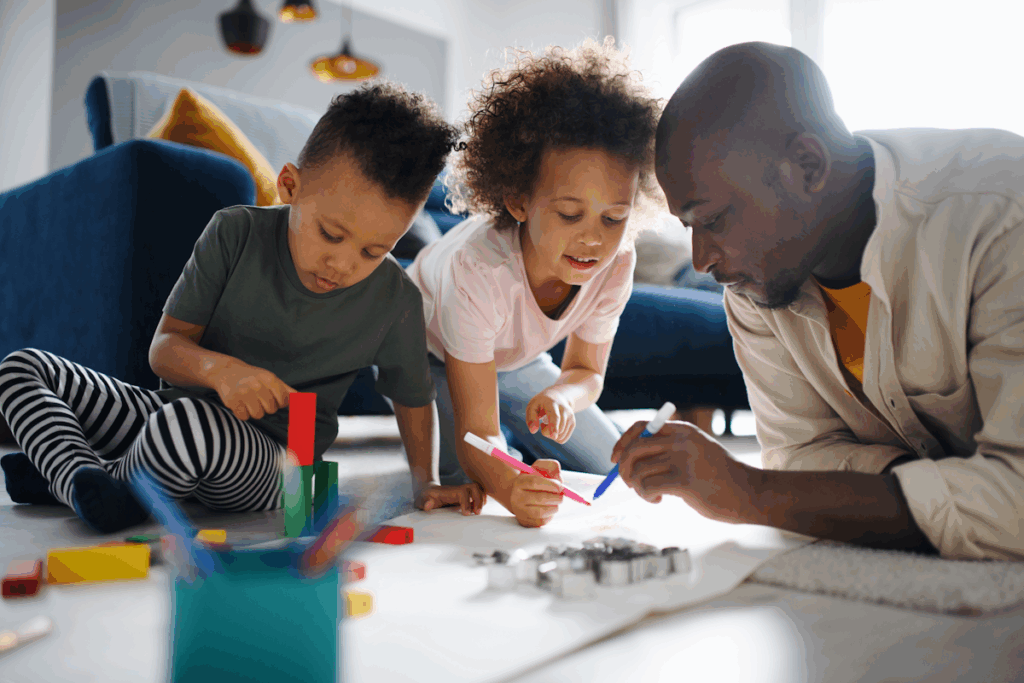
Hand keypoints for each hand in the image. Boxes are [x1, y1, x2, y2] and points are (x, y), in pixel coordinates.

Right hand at [211, 362, 296, 420]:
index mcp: (269, 379)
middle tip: (258, 397)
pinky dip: (242, 413)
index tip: (273, 397)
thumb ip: (288, 391)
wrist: (227, 371)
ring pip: (258, 415)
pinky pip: (244, 417)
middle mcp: (257, 384)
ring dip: (254, 411)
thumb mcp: (272, 380)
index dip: (279, 402)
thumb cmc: (254, 377)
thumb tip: (306, 401)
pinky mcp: (232, 400)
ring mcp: (243, 392)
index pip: (284, 401)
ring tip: (249, 400)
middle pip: (271, 409)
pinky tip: (240, 403)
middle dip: (266, 406)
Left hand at [415, 483, 486, 515]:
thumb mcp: (422, 500)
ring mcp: (463, 491)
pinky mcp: (465, 495)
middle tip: (476, 513)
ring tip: (478, 511)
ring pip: (478, 488)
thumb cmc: (425, 498)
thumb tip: (428, 505)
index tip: (466, 513)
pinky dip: (482, 499)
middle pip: (474, 487)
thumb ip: (425, 502)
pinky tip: (478, 508)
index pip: (463, 492)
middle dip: (478, 499)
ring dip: (482, 499)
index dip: (466, 502)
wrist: (428, 492)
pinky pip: (478, 493)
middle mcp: (458, 489)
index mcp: (450, 491)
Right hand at [508, 459, 563, 526]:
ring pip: (541, 512)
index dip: (550, 485)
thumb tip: (559, 479)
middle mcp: (516, 497)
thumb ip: (551, 467)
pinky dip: (550, 515)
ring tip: (555, 501)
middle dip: (556, 497)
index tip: (560, 486)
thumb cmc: (533, 480)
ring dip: (554, 506)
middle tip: (561, 495)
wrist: (518, 495)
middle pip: (540, 498)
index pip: (534, 482)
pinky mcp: (524, 522)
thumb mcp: (540, 469)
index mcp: (519, 482)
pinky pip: (542, 521)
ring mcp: (519, 511)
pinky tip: (548, 508)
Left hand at [525, 389, 575, 443]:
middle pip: (557, 430)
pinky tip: (554, 428)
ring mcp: (570, 417)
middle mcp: (564, 410)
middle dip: (546, 432)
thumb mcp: (532, 406)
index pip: (555, 417)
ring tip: (549, 423)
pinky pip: (563, 439)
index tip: (553, 436)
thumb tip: (533, 431)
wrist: (558, 397)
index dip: (554, 427)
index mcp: (553, 404)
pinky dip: (556, 438)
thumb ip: (531, 418)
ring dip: (550, 435)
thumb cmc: (542, 403)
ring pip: (560, 437)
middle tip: (542, 424)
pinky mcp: (573, 423)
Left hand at [611, 420, 757, 523]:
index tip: (614, 459)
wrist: (750, 493)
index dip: (622, 442)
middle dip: (623, 469)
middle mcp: (681, 440)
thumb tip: (629, 458)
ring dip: (637, 487)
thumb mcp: (696, 451)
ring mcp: (683, 459)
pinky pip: (647, 487)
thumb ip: (669, 449)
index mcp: (682, 430)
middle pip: (633, 449)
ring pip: (637, 471)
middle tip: (630, 483)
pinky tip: (659, 500)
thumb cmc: (720, 477)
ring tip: (652, 494)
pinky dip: (646, 496)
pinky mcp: (684, 481)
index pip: (640, 427)